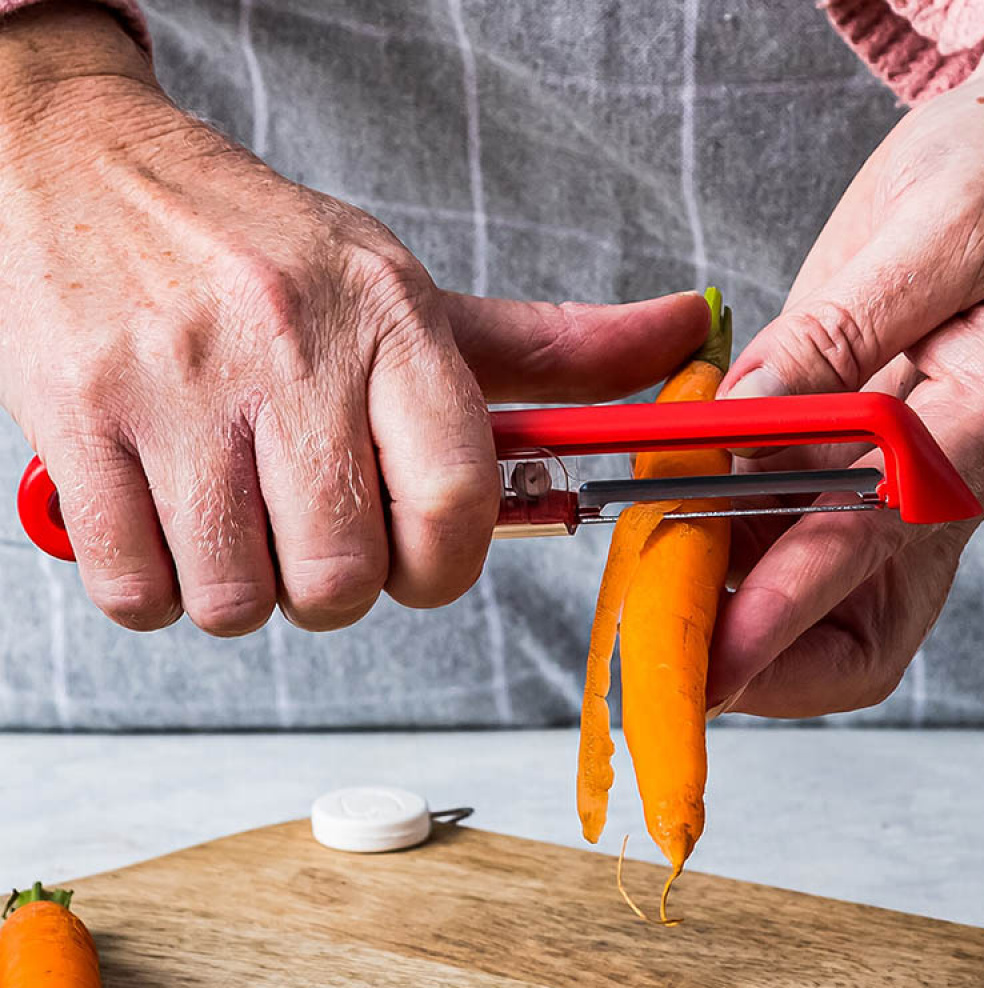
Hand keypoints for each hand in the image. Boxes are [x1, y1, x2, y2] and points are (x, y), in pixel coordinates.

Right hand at [0, 3, 708, 635]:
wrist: (82, 165)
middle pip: (345, 579)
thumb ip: (547, 348)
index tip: (421, 562)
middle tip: (313, 532)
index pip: (459, 494)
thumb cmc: (258, 248)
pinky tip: (165, 518)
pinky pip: (140, 592)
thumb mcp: (404, 284)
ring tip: (234, 514)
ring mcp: (175, 388)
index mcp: (387, 317)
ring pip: (241, 601)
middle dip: (336, 587)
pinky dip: (158, 586)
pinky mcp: (77, 422)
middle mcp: (287, 349)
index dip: (446, 566)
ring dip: (245, 588)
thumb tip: (681, 336)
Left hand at [707, 41, 983, 717]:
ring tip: (637, 580)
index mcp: (980, 426)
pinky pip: (764, 524)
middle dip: (752, 648)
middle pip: (850, 624)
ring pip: (793, 588)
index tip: (714, 649)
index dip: (789, 605)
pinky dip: (703, 530)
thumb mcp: (936, 229)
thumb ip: (841, 331)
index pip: (878, 540)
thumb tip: (750, 410)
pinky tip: (655, 508)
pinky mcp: (825, 457)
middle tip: (657, 636)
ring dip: (714, 596)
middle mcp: (927, 480)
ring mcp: (870, 480)